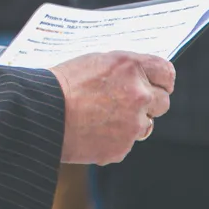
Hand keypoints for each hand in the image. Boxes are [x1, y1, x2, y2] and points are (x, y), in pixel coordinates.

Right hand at [49, 51, 174, 164]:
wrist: (41, 114)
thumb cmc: (62, 84)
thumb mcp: (96, 62)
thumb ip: (125, 69)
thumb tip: (143, 77)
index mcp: (131, 67)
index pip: (166, 72)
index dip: (162, 79)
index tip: (158, 84)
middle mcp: (138, 94)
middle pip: (163, 102)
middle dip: (149, 103)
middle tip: (128, 103)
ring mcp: (132, 124)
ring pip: (146, 125)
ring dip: (132, 123)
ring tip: (103, 117)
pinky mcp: (123, 147)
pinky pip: (127, 143)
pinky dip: (114, 139)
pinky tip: (93, 131)